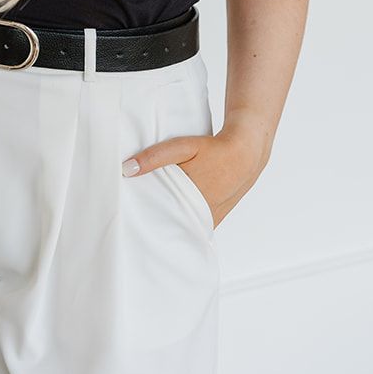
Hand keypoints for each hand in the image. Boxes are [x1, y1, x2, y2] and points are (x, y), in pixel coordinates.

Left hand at [121, 121, 267, 227]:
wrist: (245, 154)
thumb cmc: (213, 149)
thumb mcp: (182, 147)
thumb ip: (155, 157)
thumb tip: (127, 169)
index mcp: (189, 197)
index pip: (159, 214)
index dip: (143, 214)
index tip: (128, 214)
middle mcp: (200, 213)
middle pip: (169, 222)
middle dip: (154, 220)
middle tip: (134, 217)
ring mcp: (209, 218)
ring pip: (183, 225)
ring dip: (170, 222)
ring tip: (150, 218)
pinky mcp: (215, 218)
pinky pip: (195, 224)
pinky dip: (185, 221)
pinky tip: (173, 215)